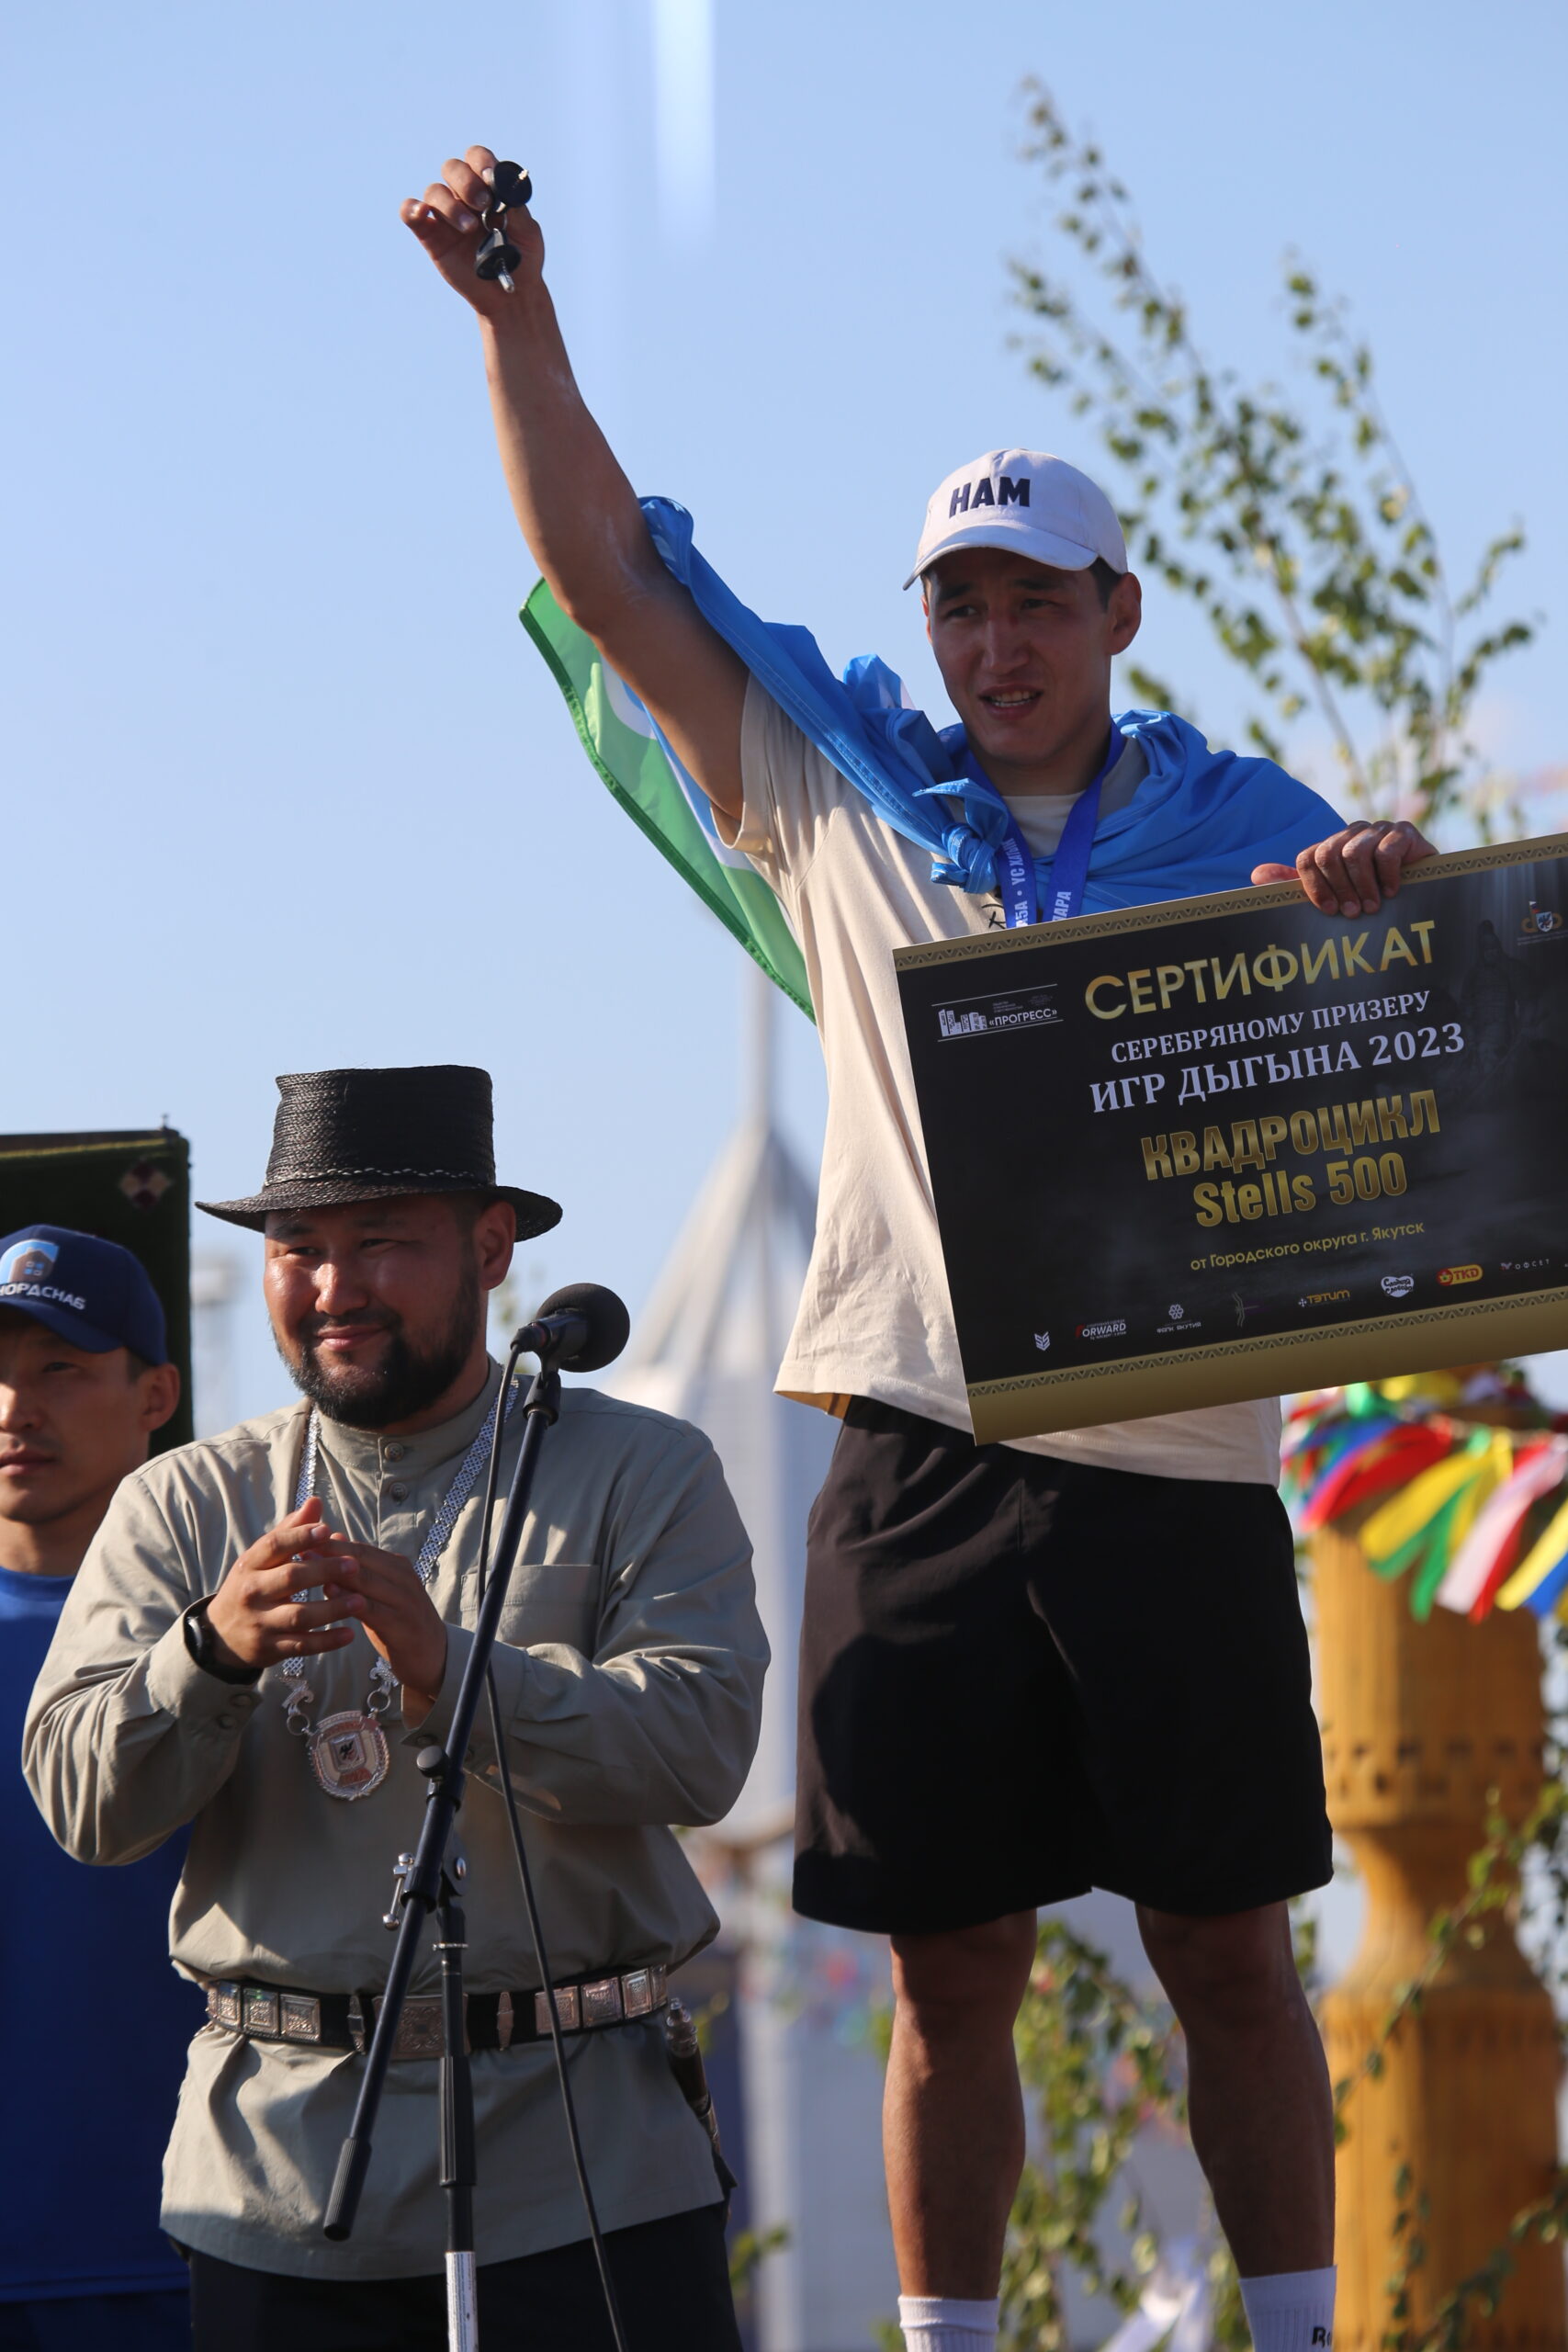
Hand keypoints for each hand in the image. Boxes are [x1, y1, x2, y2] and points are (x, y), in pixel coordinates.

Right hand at [205, 1499, 361, 1669]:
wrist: (221, 1636)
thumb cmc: (252, 1587)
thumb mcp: (262, 1559)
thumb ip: (289, 1532)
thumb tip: (315, 1502)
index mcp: (250, 1565)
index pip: (274, 1546)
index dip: (300, 1536)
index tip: (326, 1530)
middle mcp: (252, 1593)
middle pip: (290, 1578)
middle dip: (324, 1570)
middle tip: (354, 1565)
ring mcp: (260, 1623)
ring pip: (299, 1616)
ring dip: (331, 1609)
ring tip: (360, 1601)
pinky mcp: (270, 1649)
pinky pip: (301, 1645)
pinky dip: (326, 1642)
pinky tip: (350, 1633)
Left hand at [319, 1545, 448, 1725]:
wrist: (435, 1657)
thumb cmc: (400, 1622)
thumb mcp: (381, 1592)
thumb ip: (360, 1569)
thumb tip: (334, 1538)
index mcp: (397, 1567)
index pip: (361, 1549)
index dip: (332, 1543)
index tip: (303, 1538)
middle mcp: (403, 1578)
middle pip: (362, 1560)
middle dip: (330, 1553)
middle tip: (300, 1547)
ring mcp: (404, 1600)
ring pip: (366, 1580)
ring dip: (335, 1572)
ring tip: (308, 1567)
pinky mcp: (401, 1624)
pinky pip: (371, 1609)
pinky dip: (349, 1600)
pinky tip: (330, 1595)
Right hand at [401, 144, 542, 322]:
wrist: (509, 295)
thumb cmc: (522, 259)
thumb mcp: (528, 233)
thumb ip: (516, 206)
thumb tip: (500, 182)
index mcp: (488, 187)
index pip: (476, 158)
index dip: (481, 162)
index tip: (490, 179)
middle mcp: (463, 196)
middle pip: (452, 168)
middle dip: (466, 182)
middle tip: (483, 205)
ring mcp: (445, 215)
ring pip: (434, 191)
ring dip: (450, 205)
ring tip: (469, 229)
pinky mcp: (430, 235)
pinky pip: (410, 213)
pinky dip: (411, 209)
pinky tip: (422, 214)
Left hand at [1252, 820, 1436, 915]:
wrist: (1425, 893)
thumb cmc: (1376, 897)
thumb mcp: (1337, 895)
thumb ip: (1298, 885)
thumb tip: (1256, 874)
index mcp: (1333, 846)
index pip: (1308, 857)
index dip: (1314, 886)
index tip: (1329, 911)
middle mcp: (1352, 833)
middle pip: (1329, 853)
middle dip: (1339, 888)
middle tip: (1352, 914)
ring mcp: (1379, 829)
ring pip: (1355, 853)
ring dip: (1363, 886)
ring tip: (1373, 908)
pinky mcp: (1405, 832)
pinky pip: (1387, 849)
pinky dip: (1388, 875)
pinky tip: (1393, 892)